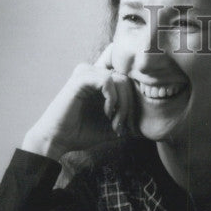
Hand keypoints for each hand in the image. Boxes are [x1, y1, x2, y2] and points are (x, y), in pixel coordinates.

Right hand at [21, 44, 135, 160]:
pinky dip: (112, 99)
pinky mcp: (81, 77)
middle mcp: (94, 71)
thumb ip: (129, 119)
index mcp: (101, 79)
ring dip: (123, 105)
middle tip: (121, 125)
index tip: (130, 120)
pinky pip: (108, 81)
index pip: (128, 73)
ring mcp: (87, 71)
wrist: (59, 139)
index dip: (135, 93)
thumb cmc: (83, 133)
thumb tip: (152, 124)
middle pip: (129, 79)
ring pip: (121, 80)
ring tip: (115, 122)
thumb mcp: (113, 126)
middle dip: (130, 106)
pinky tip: (106, 113)